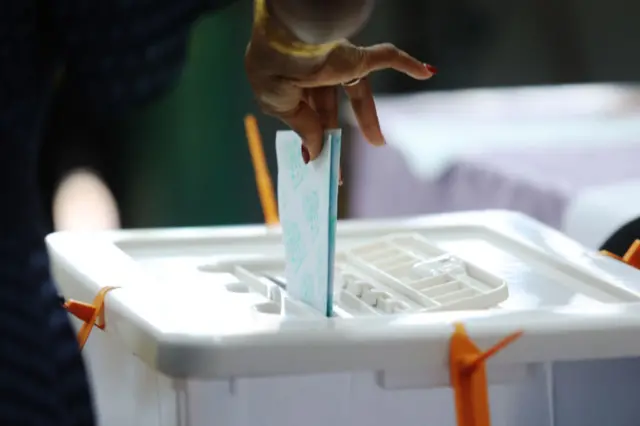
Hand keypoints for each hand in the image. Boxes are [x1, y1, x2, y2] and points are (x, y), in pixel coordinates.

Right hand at [245, 33, 434, 161]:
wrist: (287, 41)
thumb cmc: (274, 72)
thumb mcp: (280, 105)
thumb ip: (302, 127)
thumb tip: (313, 151)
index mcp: (288, 83)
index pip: (303, 113)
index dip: (310, 136)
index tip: (315, 160)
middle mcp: (312, 73)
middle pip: (329, 108)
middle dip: (334, 136)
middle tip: (338, 167)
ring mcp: (336, 64)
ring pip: (359, 92)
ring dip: (368, 119)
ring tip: (378, 143)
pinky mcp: (357, 56)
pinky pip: (387, 56)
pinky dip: (408, 63)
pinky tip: (426, 71)